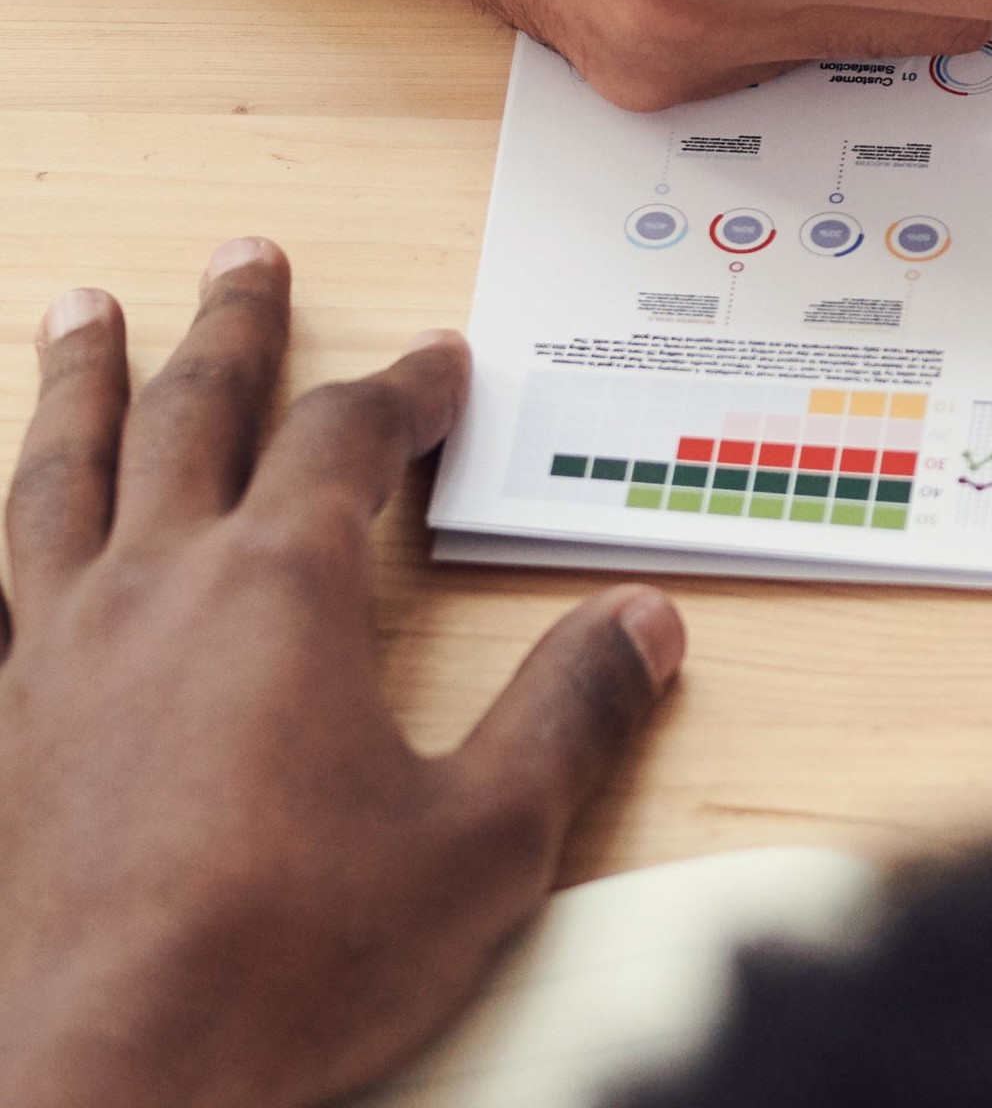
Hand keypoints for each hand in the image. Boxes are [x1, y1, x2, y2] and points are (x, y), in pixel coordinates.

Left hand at [0, 240, 683, 1107]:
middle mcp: (154, 592)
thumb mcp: (481, 843)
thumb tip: (641, 623)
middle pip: (195, 414)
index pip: (350, 437)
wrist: (95, 1093)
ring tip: (82, 315)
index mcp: (278, 592)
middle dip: (231, 328)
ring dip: (84, 385)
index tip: (444, 365)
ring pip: (61, 477)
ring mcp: (49, 659)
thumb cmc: (282, 964)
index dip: (407, 387)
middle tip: (243, 258)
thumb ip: (568, 716)